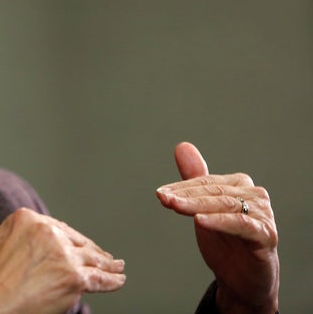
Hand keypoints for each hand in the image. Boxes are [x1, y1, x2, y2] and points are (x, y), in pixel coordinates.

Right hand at [0, 183, 125, 313]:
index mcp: (28, 218)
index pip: (56, 227)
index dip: (67, 238)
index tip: (73, 244)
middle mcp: (49, 232)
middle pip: (76, 241)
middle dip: (90, 250)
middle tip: (102, 256)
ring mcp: (64, 255)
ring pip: (91, 258)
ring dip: (106, 263)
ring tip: (116, 266)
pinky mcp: (75, 278)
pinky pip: (100, 278)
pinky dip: (112, 280)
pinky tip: (118, 279)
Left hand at [156, 142, 278, 313]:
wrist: (242, 279)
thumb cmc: (225, 242)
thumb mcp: (203, 209)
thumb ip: (195, 179)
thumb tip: (182, 147)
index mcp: (239, 185)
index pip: (206, 182)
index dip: (181, 187)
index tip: (160, 193)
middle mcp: (254, 195)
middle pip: (213, 192)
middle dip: (185, 195)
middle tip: (163, 198)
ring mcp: (262, 214)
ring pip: (224, 205)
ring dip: (196, 206)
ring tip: (175, 206)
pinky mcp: (265, 235)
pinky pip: (240, 224)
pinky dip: (219, 221)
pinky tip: (199, 221)